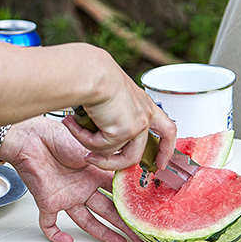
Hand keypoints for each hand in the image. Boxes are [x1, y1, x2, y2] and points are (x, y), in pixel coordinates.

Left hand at [0, 117, 141, 241]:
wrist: (31, 139)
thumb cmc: (58, 137)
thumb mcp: (91, 151)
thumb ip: (110, 165)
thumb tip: (132, 172)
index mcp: (94, 173)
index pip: (116, 193)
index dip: (129, 203)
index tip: (142, 212)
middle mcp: (82, 187)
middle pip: (106, 210)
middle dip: (123, 223)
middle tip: (136, 234)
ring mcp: (66, 196)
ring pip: (86, 221)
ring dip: (103, 233)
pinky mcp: (48, 202)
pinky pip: (50, 223)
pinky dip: (56, 235)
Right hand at [62, 52, 176, 171]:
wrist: (93, 72)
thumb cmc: (96, 76)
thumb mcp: (110, 96)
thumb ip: (112, 115)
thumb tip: (100, 136)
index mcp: (144, 104)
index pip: (166, 129)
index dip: (166, 148)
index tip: (162, 162)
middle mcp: (144, 115)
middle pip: (142, 151)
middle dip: (127, 165)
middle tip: (106, 169)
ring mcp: (137, 125)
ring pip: (119, 156)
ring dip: (97, 156)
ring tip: (80, 146)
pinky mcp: (124, 131)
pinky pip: (101, 147)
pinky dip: (84, 138)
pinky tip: (73, 124)